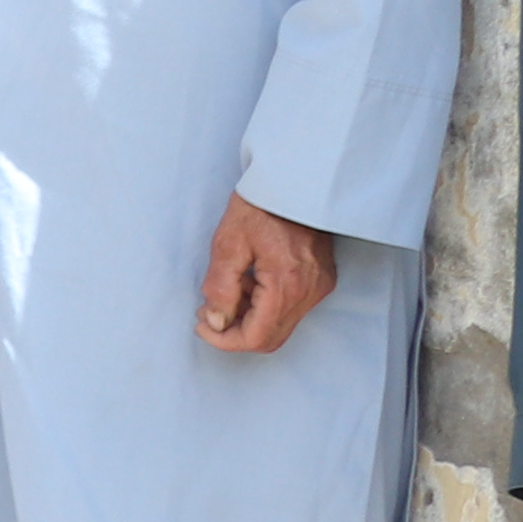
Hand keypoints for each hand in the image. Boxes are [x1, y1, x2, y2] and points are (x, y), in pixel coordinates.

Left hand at [196, 194, 340, 354]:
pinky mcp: (321, 280)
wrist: (293, 180)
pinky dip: (266, 305)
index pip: (258, 337)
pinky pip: (291, 308)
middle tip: (207, 312)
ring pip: (281, 324)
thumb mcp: (228, 242)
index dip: (225, 340)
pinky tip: (249, 281)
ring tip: (227, 289)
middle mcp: (310, 291)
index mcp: (287, 283)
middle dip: (235, 332)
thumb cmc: (261, 204)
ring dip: (250, 317)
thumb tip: (215, 321)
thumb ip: (220, 287)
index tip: (201, 326)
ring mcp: (319, 286)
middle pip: (272, 337)